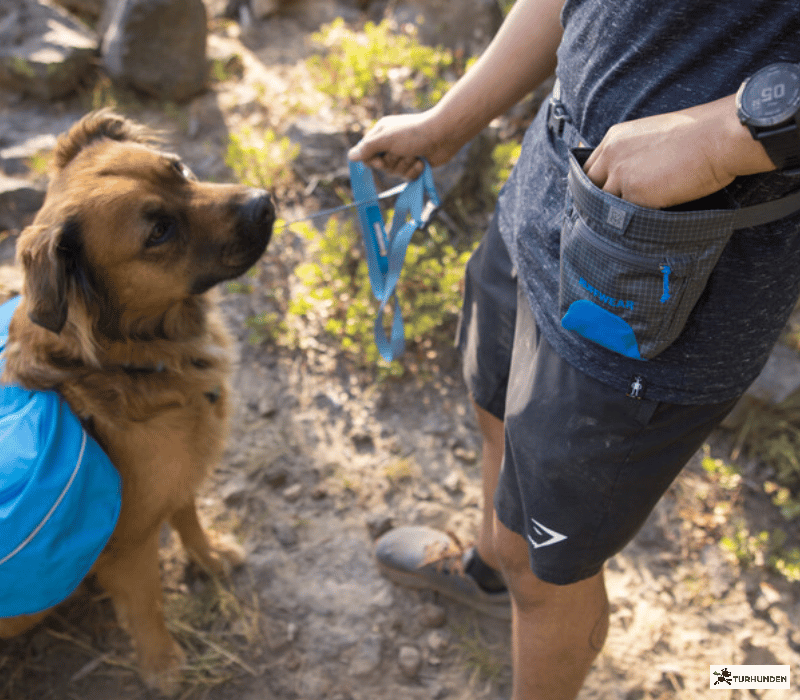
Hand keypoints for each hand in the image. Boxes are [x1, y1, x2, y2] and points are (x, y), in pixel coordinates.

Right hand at [348, 111, 461, 179]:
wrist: (444, 135)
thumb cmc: (414, 133)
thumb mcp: (386, 139)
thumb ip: (368, 148)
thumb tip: (351, 157)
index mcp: (381, 134)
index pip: (367, 154)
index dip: (373, 160)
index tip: (381, 159)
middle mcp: (391, 144)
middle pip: (382, 166)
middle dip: (394, 162)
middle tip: (403, 151)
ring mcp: (404, 155)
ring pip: (396, 173)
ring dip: (406, 165)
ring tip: (416, 154)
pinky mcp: (415, 164)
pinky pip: (408, 177)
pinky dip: (415, 171)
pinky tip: (423, 161)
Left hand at [583, 95, 774, 208]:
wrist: (719, 136)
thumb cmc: (698, 134)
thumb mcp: (653, 136)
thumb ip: (633, 154)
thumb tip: (630, 176)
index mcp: (614, 138)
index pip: (589, 169)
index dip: (594, 186)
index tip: (599, 199)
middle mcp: (611, 155)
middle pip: (589, 188)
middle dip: (596, 203)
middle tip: (605, 218)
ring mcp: (620, 175)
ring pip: (603, 205)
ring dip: (611, 216)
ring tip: (623, 226)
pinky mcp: (635, 193)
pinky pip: (623, 215)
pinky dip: (629, 222)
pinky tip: (637, 227)